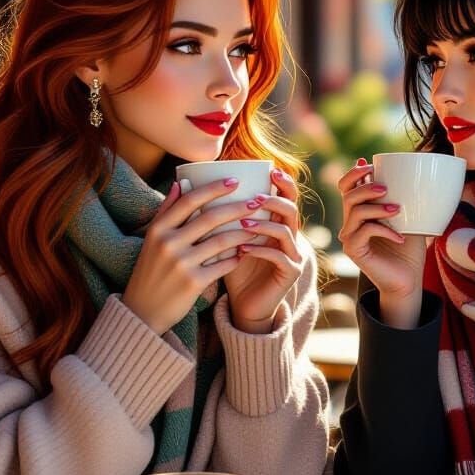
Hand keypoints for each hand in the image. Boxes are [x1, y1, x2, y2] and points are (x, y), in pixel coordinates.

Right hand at [121, 178, 260, 335]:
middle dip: (237, 207)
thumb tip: (179, 182)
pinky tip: (246, 252)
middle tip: (257, 201)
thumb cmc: (151, 271)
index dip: (214, 188)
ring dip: (243, 233)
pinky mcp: (193, 283)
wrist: (142, 312)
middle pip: (210, 218)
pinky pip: (223, 265)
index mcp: (158, 229)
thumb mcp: (151, 240)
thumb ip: (166, 211)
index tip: (235, 181)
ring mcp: (181, 264)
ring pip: (221, 241)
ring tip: (258, 227)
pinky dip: (236, 258)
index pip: (190, 200)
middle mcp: (168, 244)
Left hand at [223, 168, 303, 333]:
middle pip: (292, 210)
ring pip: (287, 232)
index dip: (284, 183)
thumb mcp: (220, 237)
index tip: (271, 170)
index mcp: (275, 223)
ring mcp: (292, 255)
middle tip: (256, 197)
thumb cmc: (230, 267)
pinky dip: (262, 250)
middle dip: (276, 200)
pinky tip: (243, 250)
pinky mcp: (290, 274)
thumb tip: (182, 183)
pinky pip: (280, 257)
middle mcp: (288, 236)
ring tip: (243, 223)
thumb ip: (211, 212)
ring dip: (264, 225)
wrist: (241, 304)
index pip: (286, 197)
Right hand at [337, 160, 426, 327]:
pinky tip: (400, 238)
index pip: (345, 186)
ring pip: (356, 212)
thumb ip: (403, 198)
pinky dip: (385, 230)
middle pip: (349, 196)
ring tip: (397, 210)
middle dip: (366, 187)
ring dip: (377, 208)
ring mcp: (350, 237)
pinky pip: (365, 231)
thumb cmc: (409, 249)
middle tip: (386, 188)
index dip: (353, 173)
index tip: (370, 165)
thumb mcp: (408, 218)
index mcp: (359, 212)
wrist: (408, 280)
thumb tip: (410, 173)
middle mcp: (350, 223)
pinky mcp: (354, 250)